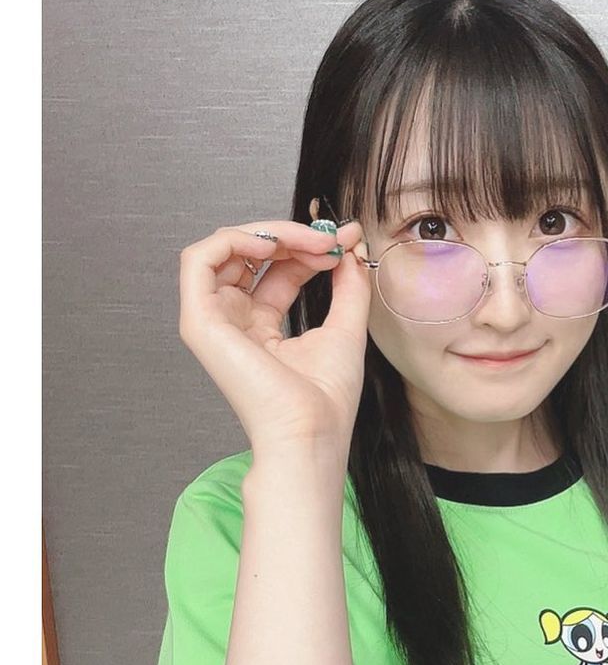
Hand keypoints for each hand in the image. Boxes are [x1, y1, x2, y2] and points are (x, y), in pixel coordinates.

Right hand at [177, 218, 369, 462]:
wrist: (311, 431)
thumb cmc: (326, 400)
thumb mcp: (347, 326)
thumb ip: (349, 284)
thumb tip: (351, 246)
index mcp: (263, 327)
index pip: (279, 269)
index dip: (309, 247)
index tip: (346, 242)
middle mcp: (235, 321)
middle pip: (251, 255)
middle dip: (293, 236)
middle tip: (330, 239)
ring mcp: (214, 321)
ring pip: (223, 249)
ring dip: (269, 233)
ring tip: (308, 241)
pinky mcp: (200, 321)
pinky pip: (197, 259)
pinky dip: (233, 240)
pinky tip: (270, 245)